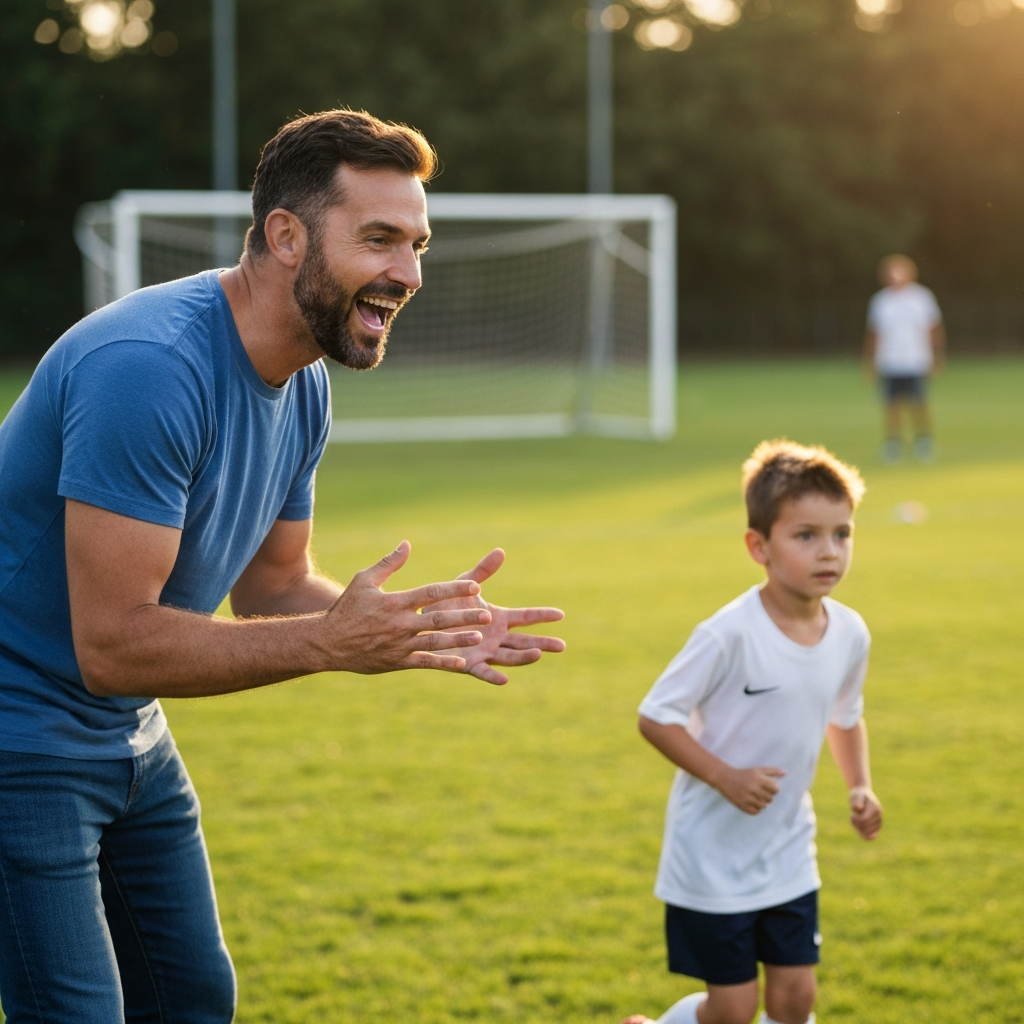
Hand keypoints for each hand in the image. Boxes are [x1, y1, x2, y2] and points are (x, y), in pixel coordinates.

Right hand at [322, 541, 490, 673]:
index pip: (431, 593)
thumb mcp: (364, 580)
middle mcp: (400, 624)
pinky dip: (444, 663)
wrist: (327, 643)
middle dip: (464, 616)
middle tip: (488, 614)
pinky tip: (463, 663)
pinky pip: (425, 663)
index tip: (475, 585)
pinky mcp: (398, 662)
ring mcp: (400, 645)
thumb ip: (389, 563)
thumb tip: (407, 544)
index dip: (454, 588)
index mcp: (395, 602)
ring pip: (435, 642)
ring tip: (479, 636)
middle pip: (438, 618)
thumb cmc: (346, 608)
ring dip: (458, 639)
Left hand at [423, 548, 565, 684]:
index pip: (526, 617)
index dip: (543, 615)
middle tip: (562, 646)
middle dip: (542, 643)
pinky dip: (494, 676)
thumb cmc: (446, 603)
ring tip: (537, 654)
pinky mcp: (468, 664)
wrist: (422, 622)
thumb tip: (501, 551)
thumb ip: (483, 571)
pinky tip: (505, 680)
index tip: (561, 614)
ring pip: (509, 656)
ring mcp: (485, 652)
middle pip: (524, 641)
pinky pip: (483, 671)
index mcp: (499, 618)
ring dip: (524, 657)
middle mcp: (496, 637)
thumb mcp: (466, 583)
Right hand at [716, 766, 785, 814]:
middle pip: (770, 799)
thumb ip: (772, 771)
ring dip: (761, 802)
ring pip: (764, 806)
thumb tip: (785, 773)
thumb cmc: (744, 774)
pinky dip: (755, 808)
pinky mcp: (742, 805)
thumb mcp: (757, 770)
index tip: (767, 786)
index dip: (773, 788)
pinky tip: (751, 802)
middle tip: (759, 790)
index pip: (776, 789)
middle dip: (766, 795)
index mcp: (758, 778)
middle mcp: (753, 788)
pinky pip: (756, 812)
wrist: (725, 778)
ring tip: (754, 796)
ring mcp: (747, 798)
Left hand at [849, 785, 882, 839]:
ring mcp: (879, 822)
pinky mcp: (877, 827)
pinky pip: (870, 837)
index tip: (851, 815)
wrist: (864, 795)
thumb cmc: (859, 795)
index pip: (864, 820)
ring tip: (856, 821)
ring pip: (868, 834)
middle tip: (852, 817)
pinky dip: (863, 834)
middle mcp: (879, 816)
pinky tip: (858, 828)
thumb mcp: (856, 795)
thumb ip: (857, 800)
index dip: (855, 819)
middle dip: (856, 824)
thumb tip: (859, 808)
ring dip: (859, 829)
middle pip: (865, 828)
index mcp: (875, 808)